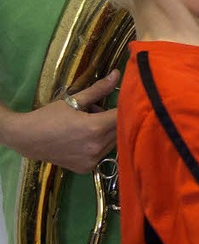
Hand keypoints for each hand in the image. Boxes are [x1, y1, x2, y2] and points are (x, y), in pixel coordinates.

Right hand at [3, 71, 119, 173]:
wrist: (27, 139)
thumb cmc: (49, 116)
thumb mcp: (73, 100)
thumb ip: (98, 89)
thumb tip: (117, 74)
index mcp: (95, 128)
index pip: (122, 116)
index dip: (125, 107)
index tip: (122, 100)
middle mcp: (96, 147)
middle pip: (120, 130)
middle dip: (113, 119)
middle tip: (97, 110)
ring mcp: (92, 160)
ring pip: (113, 142)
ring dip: (108, 132)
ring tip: (88, 123)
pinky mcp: (87, 168)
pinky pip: (103, 153)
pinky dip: (99, 144)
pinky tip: (84, 138)